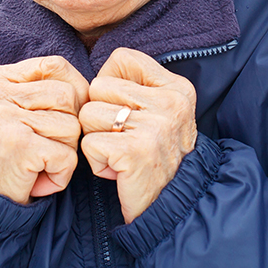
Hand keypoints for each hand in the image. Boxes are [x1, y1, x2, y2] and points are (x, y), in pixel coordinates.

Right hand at [0, 56, 89, 203]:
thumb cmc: (3, 156)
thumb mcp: (11, 110)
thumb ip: (39, 90)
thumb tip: (90, 86)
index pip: (55, 65)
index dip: (74, 91)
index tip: (64, 116)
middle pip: (68, 95)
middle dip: (68, 126)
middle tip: (45, 147)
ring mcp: (3, 117)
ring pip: (71, 125)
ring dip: (64, 151)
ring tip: (38, 163)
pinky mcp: (17, 145)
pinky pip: (67, 155)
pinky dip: (60, 174)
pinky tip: (38, 179)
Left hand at [79, 47, 197, 222]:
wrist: (173, 210)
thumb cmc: (154, 159)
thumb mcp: (159, 113)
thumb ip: (134, 86)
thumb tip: (92, 68)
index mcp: (177, 87)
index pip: (121, 57)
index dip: (110, 85)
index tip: (127, 113)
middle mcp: (171, 102)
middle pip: (98, 86)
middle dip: (100, 117)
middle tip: (124, 141)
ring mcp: (156, 126)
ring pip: (89, 114)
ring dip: (97, 140)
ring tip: (122, 156)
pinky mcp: (136, 151)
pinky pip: (90, 142)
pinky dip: (97, 162)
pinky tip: (119, 171)